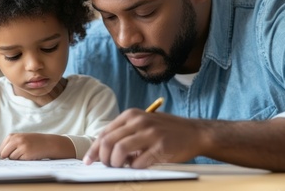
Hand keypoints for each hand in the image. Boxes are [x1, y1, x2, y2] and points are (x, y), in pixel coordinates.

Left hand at [0, 133, 74, 159]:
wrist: (48, 143)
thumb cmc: (33, 142)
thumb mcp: (20, 138)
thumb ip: (10, 144)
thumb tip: (1, 156)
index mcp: (13, 136)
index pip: (1, 148)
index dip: (5, 153)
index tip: (10, 153)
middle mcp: (16, 140)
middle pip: (4, 154)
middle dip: (8, 156)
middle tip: (18, 154)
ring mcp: (21, 147)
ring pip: (11, 158)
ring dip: (17, 158)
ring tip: (25, 153)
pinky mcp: (26, 154)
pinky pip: (19, 161)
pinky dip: (22, 160)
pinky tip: (29, 155)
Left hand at [83, 108, 206, 167]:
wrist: (195, 133)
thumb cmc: (166, 131)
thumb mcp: (143, 124)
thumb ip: (125, 133)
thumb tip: (103, 150)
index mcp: (131, 115)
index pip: (105, 132)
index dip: (94, 148)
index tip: (89, 160)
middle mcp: (139, 121)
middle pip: (108, 141)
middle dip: (103, 158)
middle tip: (107, 166)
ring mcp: (150, 133)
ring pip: (119, 150)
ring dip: (116, 163)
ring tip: (120, 167)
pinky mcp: (161, 147)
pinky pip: (138, 162)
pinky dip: (133, 168)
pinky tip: (136, 167)